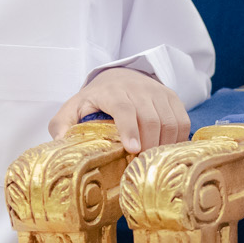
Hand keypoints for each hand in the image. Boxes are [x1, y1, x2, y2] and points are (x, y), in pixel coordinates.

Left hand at [48, 67, 191, 153]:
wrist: (119, 76)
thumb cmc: (95, 100)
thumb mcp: (73, 108)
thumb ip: (62, 124)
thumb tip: (60, 145)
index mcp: (112, 92)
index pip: (124, 108)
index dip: (130, 129)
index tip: (133, 149)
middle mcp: (138, 89)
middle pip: (151, 118)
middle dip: (149, 145)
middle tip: (141, 166)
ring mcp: (158, 92)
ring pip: (170, 121)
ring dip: (163, 145)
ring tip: (152, 162)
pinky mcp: (172, 98)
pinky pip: (183, 122)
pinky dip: (177, 140)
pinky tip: (165, 152)